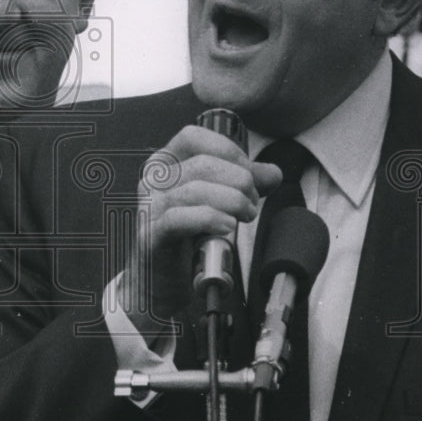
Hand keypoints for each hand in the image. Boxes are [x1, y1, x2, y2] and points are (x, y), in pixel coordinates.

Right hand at [115, 125, 280, 332]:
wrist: (160, 283)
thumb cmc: (185, 240)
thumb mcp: (217, 204)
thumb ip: (243, 184)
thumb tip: (272, 172)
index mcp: (165, 164)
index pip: (194, 137)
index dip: (227, 150)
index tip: (249, 172)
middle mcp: (152, 181)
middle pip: (202, 164)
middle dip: (239, 181)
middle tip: (252, 203)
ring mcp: (148, 207)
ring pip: (195, 190)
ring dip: (232, 202)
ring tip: (244, 216)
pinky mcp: (150, 235)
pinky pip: (181, 218)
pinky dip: (211, 219)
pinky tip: (226, 227)